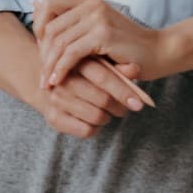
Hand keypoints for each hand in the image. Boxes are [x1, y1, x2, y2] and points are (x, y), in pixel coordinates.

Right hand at [29, 61, 148, 137]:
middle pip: (102, 99)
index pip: (103, 77)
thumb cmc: (87, 75)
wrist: (57, 87)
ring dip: (107, 117)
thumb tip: (134, 69)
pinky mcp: (53, 118)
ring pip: (96, 116)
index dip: (123, 91)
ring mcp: (55, 99)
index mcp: (74, 62)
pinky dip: (96, 128)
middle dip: (119, 107)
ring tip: (106, 112)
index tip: (139, 103)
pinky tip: (93, 120)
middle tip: (123, 108)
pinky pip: (86, 130)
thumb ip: (119, 68)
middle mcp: (61, 80)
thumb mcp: (103, 66)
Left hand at [33, 0, 162, 88]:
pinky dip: (60, 68)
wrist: (159, 52)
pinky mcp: (103, 34)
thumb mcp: (95, 31)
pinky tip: (56, 81)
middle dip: (42, 52)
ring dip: (49, 64)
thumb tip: (36, 17)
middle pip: (50, 26)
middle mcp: (91, 3)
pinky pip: (71, 52)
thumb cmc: (126, 47)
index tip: (40, 50)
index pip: (48, 6)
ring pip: (58, 41)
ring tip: (46, 82)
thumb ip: (72, 26)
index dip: (38, 28)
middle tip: (41, 73)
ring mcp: (97, 17)